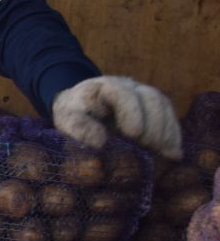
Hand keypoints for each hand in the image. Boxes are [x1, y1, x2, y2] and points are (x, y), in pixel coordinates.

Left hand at [52, 75, 181, 159]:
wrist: (81, 108)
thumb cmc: (73, 114)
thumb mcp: (66, 119)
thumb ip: (77, 128)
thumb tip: (100, 142)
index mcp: (104, 87)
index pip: (122, 92)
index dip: (132, 112)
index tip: (132, 134)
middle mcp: (129, 87)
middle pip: (151, 98)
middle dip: (153, 124)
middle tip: (148, 146)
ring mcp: (144, 96)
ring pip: (164, 107)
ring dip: (166, 131)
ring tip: (162, 152)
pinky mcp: (154, 108)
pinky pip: (170, 116)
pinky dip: (173, 135)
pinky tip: (172, 153)